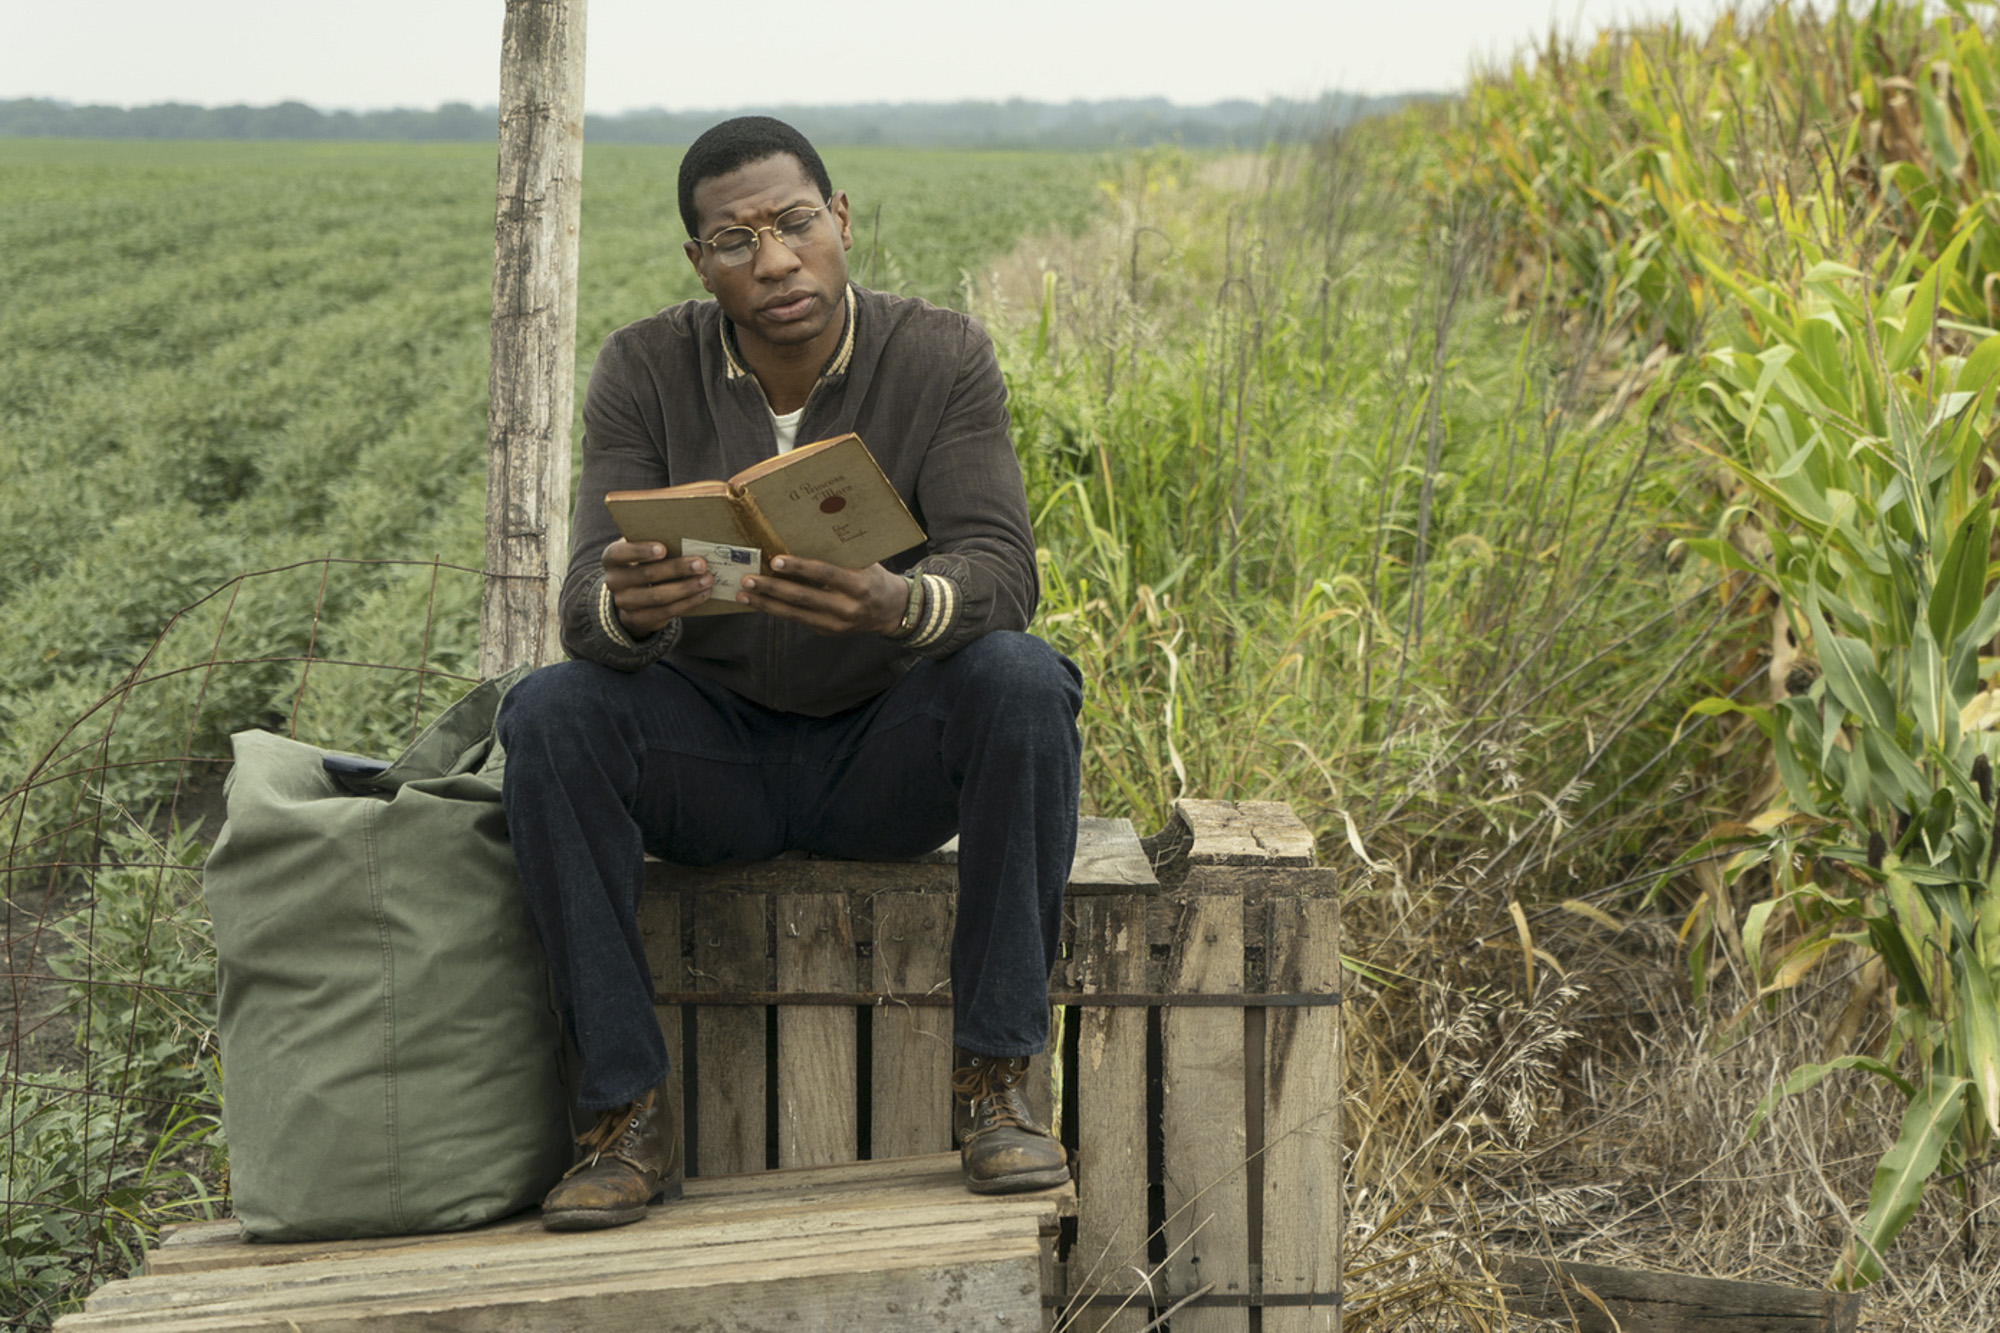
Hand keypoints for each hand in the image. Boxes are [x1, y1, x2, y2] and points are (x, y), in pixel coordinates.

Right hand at [602, 540, 712, 637]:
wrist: (633, 596)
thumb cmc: (644, 563)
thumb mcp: (642, 551)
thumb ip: (656, 543)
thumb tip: (688, 535)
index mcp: (612, 559)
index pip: (619, 553)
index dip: (640, 551)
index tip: (664, 548)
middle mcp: (614, 581)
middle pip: (646, 574)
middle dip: (676, 569)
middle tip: (701, 563)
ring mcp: (625, 603)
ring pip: (658, 596)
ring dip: (687, 588)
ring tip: (707, 579)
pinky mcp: (640, 619)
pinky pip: (667, 612)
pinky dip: (688, 602)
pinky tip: (704, 593)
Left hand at [737, 556, 905, 635]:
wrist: (891, 610)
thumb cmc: (873, 576)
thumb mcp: (864, 561)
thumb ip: (839, 552)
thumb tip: (805, 532)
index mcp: (858, 585)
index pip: (824, 574)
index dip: (799, 567)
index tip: (775, 560)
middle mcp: (846, 608)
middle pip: (803, 597)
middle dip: (772, 588)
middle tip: (748, 579)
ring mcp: (835, 624)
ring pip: (794, 614)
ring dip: (766, 603)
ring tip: (744, 594)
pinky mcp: (826, 631)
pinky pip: (797, 619)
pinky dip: (776, 610)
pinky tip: (759, 602)